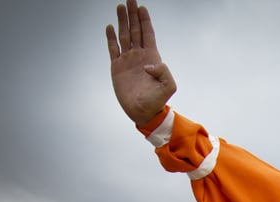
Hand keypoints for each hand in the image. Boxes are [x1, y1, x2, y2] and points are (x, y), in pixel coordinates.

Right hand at [106, 0, 176, 125]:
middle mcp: (139, 56)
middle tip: (130, 0)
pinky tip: (110, 27)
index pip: (148, 34)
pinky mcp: (117, 67)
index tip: (141, 7)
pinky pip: (113, 49)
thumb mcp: (168, 87)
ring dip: (122, 21)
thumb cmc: (157, 101)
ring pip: (124, 36)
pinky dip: (111, 37)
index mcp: (152, 58)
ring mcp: (128, 60)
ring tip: (120, 7)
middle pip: (135, 30)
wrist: (144, 113)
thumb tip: (149, 64)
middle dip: (133, 15)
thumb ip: (164, 72)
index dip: (145, 21)